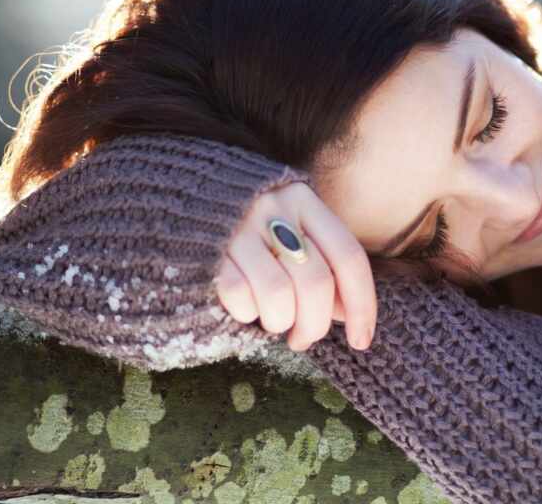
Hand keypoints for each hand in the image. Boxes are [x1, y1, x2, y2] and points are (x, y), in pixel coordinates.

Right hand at [213, 181, 376, 351]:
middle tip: (303, 338)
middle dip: (315, 324)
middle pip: (315, 282)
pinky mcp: (207, 250)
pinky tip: (244, 308)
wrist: (180, 200)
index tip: (361, 341)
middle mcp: (275, 208)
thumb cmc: (253, 229)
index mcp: (305, 201)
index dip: (362, 304)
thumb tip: (347, 316)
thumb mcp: (293, 232)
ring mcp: (239, 229)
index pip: (348, 257)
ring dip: (280, 322)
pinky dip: (245, 313)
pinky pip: (238, 296)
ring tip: (273, 321)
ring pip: (278, 295)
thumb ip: (323, 265)